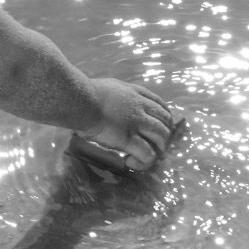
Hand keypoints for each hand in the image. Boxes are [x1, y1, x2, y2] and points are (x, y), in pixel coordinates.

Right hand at [67, 80, 181, 174]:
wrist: (82, 101)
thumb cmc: (89, 93)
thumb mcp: (112, 86)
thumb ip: (120, 94)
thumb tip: (115, 100)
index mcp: (137, 94)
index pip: (161, 106)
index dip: (165, 118)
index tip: (161, 126)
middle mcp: (142, 108)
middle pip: (166, 122)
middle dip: (165, 135)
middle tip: (157, 146)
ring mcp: (137, 123)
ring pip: (162, 137)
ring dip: (158, 149)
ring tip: (147, 156)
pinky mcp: (129, 139)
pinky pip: (147, 154)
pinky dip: (144, 162)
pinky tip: (131, 162)